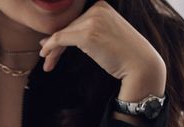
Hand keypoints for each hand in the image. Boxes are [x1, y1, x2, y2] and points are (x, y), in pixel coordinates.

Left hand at [39, 1, 165, 101]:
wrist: (139, 64)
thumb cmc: (123, 54)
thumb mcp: (104, 35)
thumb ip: (83, 32)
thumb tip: (52, 37)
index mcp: (101, 6)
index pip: (75, 21)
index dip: (61, 36)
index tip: (51, 49)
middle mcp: (97, 8)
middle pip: (67, 27)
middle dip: (55, 45)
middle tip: (46, 59)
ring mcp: (92, 20)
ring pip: (62, 34)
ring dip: (52, 50)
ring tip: (47, 64)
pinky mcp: (87, 34)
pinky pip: (60, 39)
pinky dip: (50, 47)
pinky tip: (45, 56)